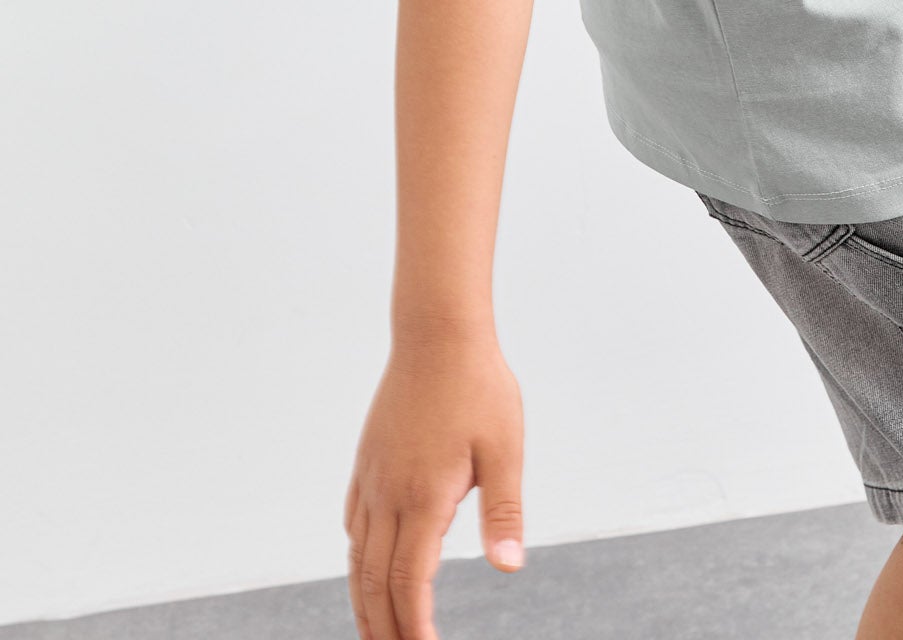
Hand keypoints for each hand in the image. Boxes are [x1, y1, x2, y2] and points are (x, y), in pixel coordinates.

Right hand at [344, 327, 524, 639]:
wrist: (438, 331)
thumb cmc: (478, 386)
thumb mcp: (505, 449)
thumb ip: (504, 511)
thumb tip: (509, 566)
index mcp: (423, 498)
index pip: (409, 584)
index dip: (413, 628)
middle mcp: (388, 494)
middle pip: (374, 581)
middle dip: (382, 628)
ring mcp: (372, 476)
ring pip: (357, 555)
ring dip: (364, 599)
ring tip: (375, 630)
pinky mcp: (367, 458)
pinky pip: (353, 520)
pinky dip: (357, 556)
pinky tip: (365, 562)